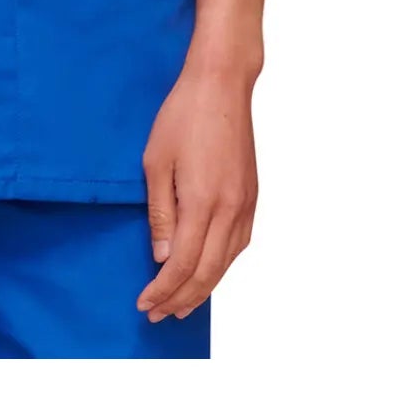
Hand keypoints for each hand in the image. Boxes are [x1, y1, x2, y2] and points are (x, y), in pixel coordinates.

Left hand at [137, 55, 258, 323]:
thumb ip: (161, 214)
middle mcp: (231, 209)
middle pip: (208, 272)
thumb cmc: (183, 116)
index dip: (163, 290)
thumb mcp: (156, 162)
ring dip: (204, 289)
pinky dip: (222, 266)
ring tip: (182, 304)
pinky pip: (239, 244)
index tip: (145, 303)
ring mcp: (246, 204)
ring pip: (227, 262)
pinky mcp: (252, 195)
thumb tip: (163, 258)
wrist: (222, 84)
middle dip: (181, 299)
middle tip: (158, 314)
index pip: (183, 264)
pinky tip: (209, 271)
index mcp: (204, 202)